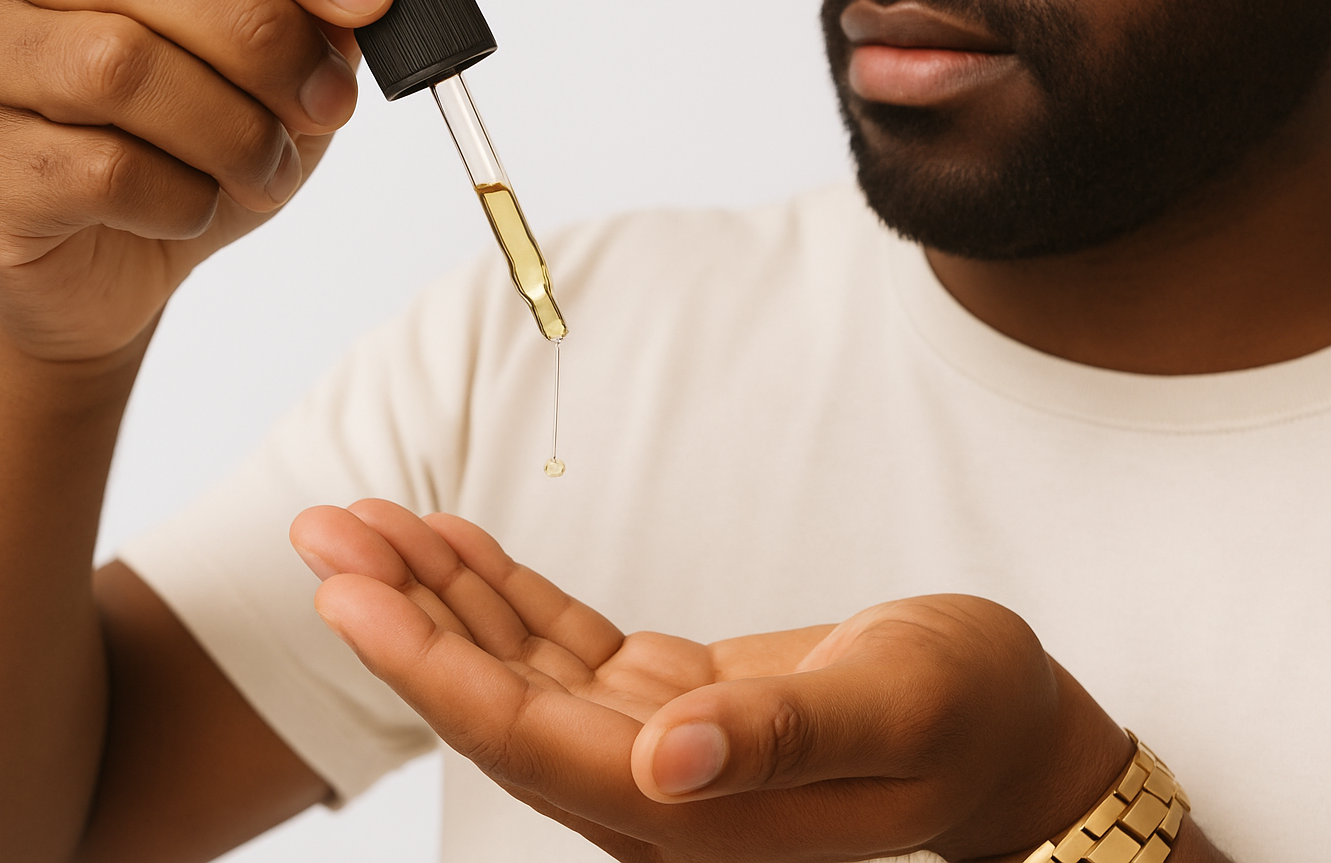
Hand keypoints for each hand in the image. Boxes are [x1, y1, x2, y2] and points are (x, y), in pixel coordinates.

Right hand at [0, 0, 442, 361]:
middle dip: (268, 39)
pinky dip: (183, 197)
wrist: (109, 265)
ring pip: (121, 64)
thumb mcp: (288, 59)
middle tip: (330, 102)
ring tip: (266, 169)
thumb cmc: (190, 141)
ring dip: (233, 130)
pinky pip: (103, 169)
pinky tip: (193, 204)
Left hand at [291, 500, 1133, 862]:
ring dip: (436, 593)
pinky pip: (561, 644)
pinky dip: (502, 591)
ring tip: (360, 520)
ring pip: (515, 667)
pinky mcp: (667, 699)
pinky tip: (448, 543)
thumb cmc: (967, 715)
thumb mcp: (893, 710)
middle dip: (401, 614)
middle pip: (494, 700)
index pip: (525, 738)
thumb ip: (778, 738)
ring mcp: (653, 744)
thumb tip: (660, 763)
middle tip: (323, 527)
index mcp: (690, 810)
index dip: (431, 666)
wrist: (1006, 730)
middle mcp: (651, 788)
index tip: (349, 591)